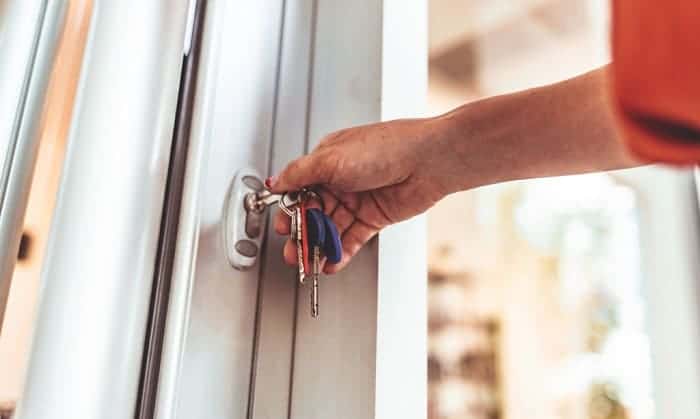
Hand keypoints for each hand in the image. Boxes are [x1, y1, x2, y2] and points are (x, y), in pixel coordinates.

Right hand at [268, 117, 455, 272]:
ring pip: (330, 229)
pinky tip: (330, 262)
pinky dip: (339, 252)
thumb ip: (299, 173)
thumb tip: (275, 181)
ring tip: (308, 262)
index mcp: (327, 161)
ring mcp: (357, 201)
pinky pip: (351, 239)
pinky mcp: (373, 218)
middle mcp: (340, 180)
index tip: (282, 226)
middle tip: (293, 250)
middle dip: (302, 233)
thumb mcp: (331, 157)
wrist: (428, 161)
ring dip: (318, 246)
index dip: (290, 210)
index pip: (299, 189)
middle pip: (313, 213)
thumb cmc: (386, 147)